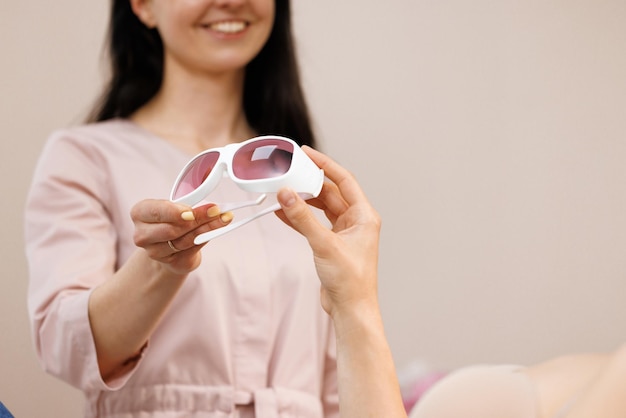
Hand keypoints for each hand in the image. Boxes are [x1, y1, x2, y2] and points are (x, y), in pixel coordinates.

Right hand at [130, 200, 232, 274]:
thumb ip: (188, 206)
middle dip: (197, 219)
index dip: (174, 212)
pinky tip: (217, 230)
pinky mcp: (172, 263)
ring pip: (185, 240)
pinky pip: (192, 250)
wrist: (169, 246)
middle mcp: (143, 235)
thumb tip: (211, 207)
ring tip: (223, 218)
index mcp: (140, 213)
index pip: (156, 212)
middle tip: (216, 211)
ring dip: (207, 228)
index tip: (190, 211)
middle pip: (172, 229)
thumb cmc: (172, 220)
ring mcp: (155, 252)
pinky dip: (206, 238)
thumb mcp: (176, 206)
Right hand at [275, 146, 380, 316]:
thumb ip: (303, 218)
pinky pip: (314, 223)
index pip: (344, 180)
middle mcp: (356, 221)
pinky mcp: (331, 244)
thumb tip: (286, 194)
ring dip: (302, 200)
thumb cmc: (350, 280)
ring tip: (282, 190)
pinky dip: (299, 217)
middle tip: (289, 170)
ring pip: (321, 207)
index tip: (306, 153)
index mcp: (364, 216)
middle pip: (330, 192)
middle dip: (309, 182)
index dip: (325, 164)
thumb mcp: (324, 245)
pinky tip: (281, 212)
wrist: (350, 310)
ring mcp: (344, 232)